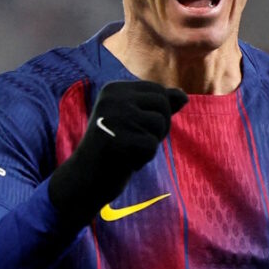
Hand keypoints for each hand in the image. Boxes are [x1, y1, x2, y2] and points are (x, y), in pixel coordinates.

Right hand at [49, 81, 187, 223]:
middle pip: (162, 104)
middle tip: (138, 142)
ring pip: (159, 124)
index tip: (138, 128)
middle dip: (160, 127)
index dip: (159, 114)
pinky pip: (151, 145)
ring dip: (151, 143)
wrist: (85, 179)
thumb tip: (184, 96)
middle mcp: (111, 98)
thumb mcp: (135, 121)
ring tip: (130, 151)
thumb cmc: (114, 149)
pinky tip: (126, 162)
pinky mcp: (115, 139)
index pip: (158, 91)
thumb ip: (159, 107)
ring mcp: (112, 117)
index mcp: (114, 89)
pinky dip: (143, 159)